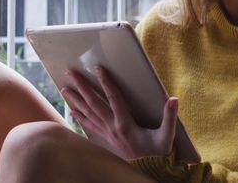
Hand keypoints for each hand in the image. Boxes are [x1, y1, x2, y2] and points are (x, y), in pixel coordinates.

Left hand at [60, 66, 178, 158]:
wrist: (149, 169)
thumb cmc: (158, 151)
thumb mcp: (167, 135)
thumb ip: (170, 117)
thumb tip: (173, 99)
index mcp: (126, 124)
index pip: (113, 98)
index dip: (106, 82)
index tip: (98, 68)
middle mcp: (113, 127)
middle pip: (94, 103)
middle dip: (82, 87)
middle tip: (70, 73)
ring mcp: (108, 132)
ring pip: (88, 113)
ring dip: (76, 100)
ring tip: (64, 88)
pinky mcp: (107, 137)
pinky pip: (90, 125)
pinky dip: (80, 116)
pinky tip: (72, 110)